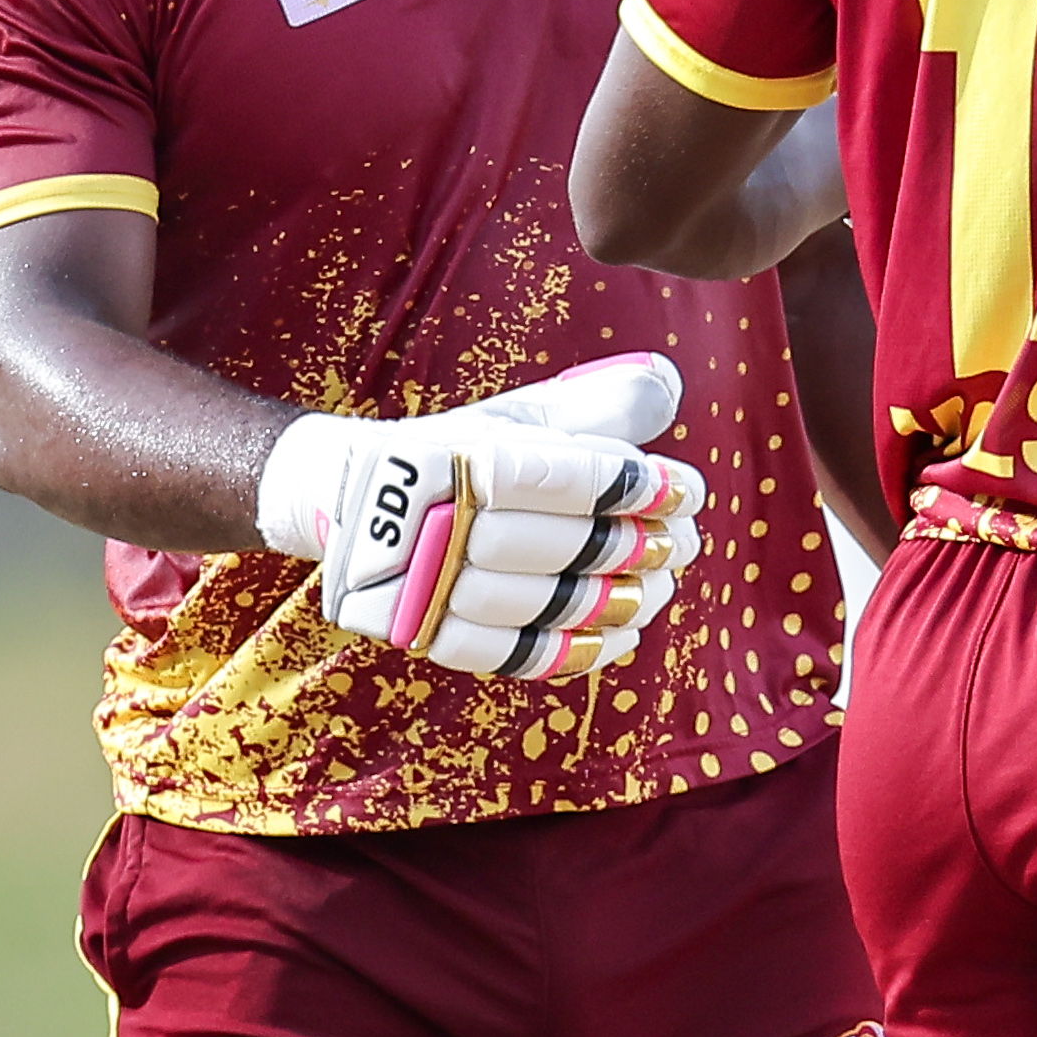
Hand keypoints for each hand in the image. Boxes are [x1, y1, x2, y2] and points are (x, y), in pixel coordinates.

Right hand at [255, 353, 703, 679]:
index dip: (636, 487)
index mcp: (454, 455)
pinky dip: (574, 649)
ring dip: (617, 600)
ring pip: (541, 602)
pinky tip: (622, 634)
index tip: (689, 490)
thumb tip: (666, 383)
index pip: (563, 476)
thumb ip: (591, 405)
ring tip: (662, 587)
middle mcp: (433, 521)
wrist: (347, 504)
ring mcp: (423, 584)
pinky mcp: (424, 633)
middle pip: (558, 545)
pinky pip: (510, 653)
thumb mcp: (514, 418)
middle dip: (636, 546)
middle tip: (685, 542)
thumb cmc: (453, 455)